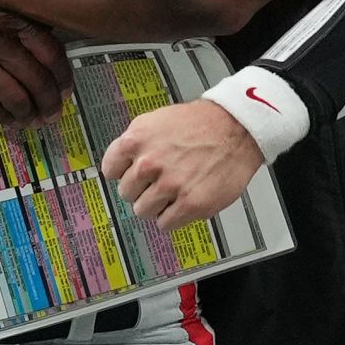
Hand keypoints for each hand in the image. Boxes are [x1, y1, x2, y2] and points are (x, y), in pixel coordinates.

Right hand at [0, 0, 72, 125]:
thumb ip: (14, 24)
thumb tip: (43, 52)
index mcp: (10, 18)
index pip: (50, 51)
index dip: (62, 76)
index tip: (66, 90)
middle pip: (37, 79)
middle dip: (49, 101)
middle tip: (53, 113)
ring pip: (16, 97)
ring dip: (29, 113)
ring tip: (33, 120)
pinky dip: (4, 117)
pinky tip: (10, 120)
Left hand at [101, 100, 262, 229]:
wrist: (235, 128)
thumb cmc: (200, 123)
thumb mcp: (155, 121)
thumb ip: (135, 144)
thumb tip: (120, 164)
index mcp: (136, 140)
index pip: (109, 170)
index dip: (121, 173)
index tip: (127, 176)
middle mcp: (149, 162)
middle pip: (126, 193)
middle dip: (140, 190)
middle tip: (156, 183)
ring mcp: (169, 185)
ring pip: (142, 211)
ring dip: (155, 205)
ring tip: (171, 193)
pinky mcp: (190, 204)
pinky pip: (164, 224)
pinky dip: (171, 217)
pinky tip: (181, 203)